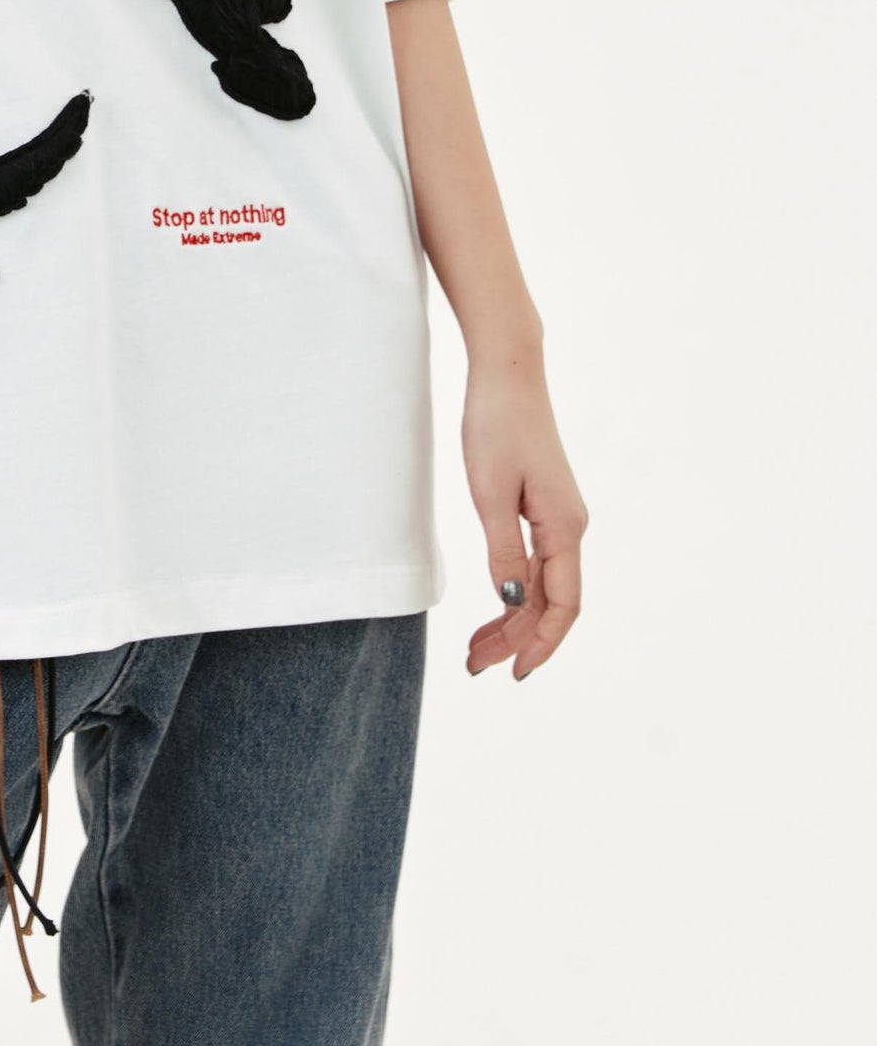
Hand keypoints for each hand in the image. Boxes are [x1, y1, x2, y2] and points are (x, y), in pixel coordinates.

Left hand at [461, 361, 586, 680]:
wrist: (507, 374)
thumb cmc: (496, 426)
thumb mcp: (490, 492)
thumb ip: (504, 550)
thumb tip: (512, 601)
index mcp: (564, 527)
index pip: (563, 605)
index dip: (541, 642)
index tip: (515, 672)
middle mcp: (570, 528)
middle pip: (551, 602)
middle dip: (517, 639)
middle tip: (476, 666)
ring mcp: (558, 518)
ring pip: (541, 586)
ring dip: (512, 619)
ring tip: (476, 649)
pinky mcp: (543, 507)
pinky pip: (535, 563)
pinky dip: (513, 590)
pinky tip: (495, 605)